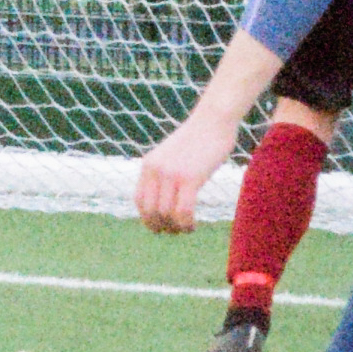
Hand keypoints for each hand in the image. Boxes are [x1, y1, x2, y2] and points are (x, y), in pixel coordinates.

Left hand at [134, 111, 240, 233]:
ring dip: (176, 228)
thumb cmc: (198, 140)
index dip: (148, 219)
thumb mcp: (172, 155)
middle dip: (162, 227)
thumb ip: (164, 173)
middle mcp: (156, 170)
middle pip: (151, 212)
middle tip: (176, 231)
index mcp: (149, 165)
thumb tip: (164, 198)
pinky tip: (193, 225)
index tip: (161, 226)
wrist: (213, 120)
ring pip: (166, 215)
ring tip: (187, 228)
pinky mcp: (190, 177)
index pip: (139, 201)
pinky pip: (183, 211)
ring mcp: (171, 174)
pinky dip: (186, 224)